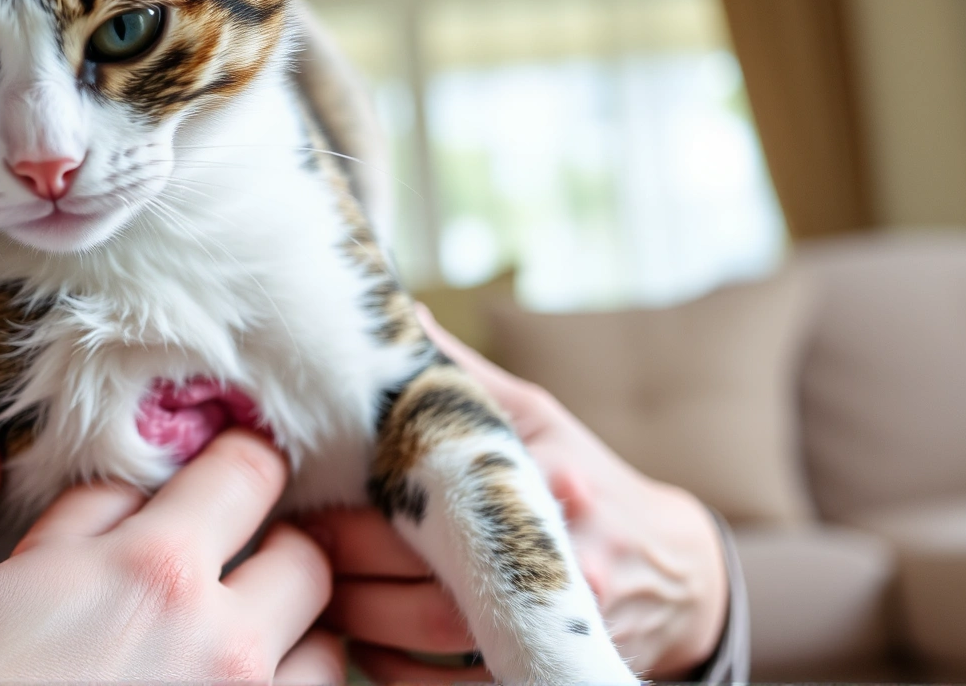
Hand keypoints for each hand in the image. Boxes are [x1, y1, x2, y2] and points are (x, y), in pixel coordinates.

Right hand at [0, 426, 343, 682]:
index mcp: (147, 573)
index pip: (248, 472)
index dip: (229, 460)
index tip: (205, 471)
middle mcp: (220, 647)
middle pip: (306, 562)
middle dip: (266, 546)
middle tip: (207, 560)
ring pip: (321, 652)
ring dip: (282, 634)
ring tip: (211, 641)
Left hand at [304, 310, 727, 682]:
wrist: (673, 572)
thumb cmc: (587, 478)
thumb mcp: (534, 417)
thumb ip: (460, 377)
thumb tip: (395, 314)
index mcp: (543, 476)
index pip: (432, 488)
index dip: (356, 495)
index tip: (302, 490)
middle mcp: (556, 551)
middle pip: (424, 567)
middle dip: (344, 560)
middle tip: (292, 547)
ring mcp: (555, 619)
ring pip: (429, 633)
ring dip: (358, 618)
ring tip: (313, 595)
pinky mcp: (544, 666)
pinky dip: (391, 671)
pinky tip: (360, 644)